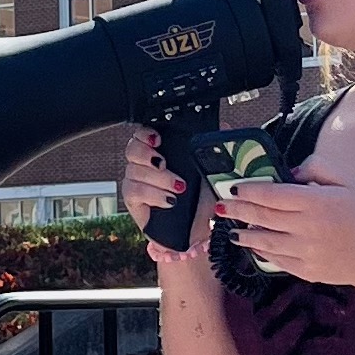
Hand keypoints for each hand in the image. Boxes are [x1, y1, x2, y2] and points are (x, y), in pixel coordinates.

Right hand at [119, 131, 211, 265]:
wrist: (198, 229)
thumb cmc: (202, 198)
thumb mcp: (212, 171)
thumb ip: (214, 148)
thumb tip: (223, 126)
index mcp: (161, 152)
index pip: (142, 134)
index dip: (146, 133)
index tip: (159, 138)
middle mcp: (145, 165)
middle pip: (132, 149)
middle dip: (146, 154)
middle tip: (164, 163)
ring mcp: (137, 182)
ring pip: (134, 171)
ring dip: (158, 179)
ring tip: (178, 187)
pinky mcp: (134, 201)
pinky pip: (134, 191)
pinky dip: (153, 194)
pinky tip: (169, 200)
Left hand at [211, 173, 354, 296]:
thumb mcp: (342, 183)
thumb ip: (316, 168)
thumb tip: (288, 171)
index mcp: (316, 202)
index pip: (272, 195)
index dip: (249, 191)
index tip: (235, 188)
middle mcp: (307, 228)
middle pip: (262, 216)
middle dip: (237, 210)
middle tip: (221, 206)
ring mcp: (305, 252)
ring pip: (264, 241)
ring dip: (243, 233)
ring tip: (230, 228)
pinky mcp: (305, 271)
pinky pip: (276, 259)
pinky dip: (260, 251)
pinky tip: (251, 244)